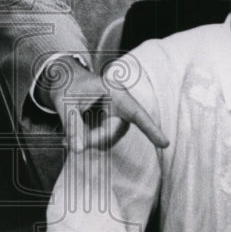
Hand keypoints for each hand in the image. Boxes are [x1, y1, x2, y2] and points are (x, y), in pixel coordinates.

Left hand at [42, 60, 168, 153]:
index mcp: (116, 93)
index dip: (151, 129)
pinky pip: (101, 142)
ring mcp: (119, 119)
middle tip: (71, 135)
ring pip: (106, 140)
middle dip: (92, 137)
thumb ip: (72, 125)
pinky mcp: (112, 128)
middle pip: (113, 133)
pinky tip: (82, 125)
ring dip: (89, 138)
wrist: (67, 81)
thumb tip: (77, 150)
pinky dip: (88, 139)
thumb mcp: (65, 102)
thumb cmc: (68, 86)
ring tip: (76, 121)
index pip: (136, 113)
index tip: (165, 143)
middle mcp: (122, 107)